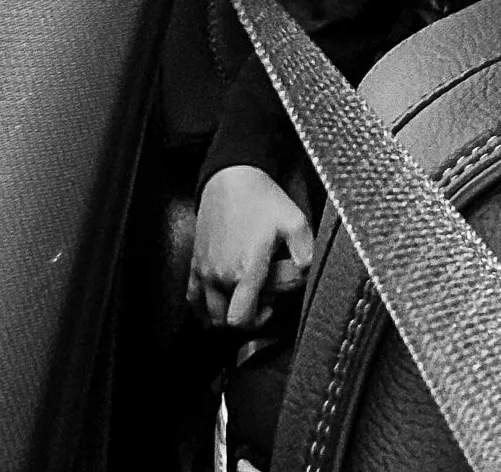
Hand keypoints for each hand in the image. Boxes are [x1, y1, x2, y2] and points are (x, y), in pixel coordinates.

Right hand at [187, 165, 313, 331]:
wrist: (231, 179)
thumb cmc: (260, 198)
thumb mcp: (294, 219)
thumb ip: (306, 250)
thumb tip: (308, 271)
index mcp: (245, 269)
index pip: (242, 318)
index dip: (258, 320)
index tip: (270, 306)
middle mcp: (221, 274)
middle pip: (226, 319)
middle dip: (246, 314)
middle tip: (260, 295)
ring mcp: (205, 270)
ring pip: (208, 313)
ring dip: (225, 312)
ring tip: (242, 295)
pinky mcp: (196, 263)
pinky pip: (192, 298)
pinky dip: (203, 307)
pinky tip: (216, 303)